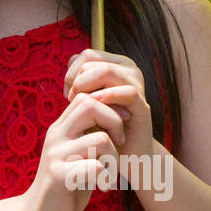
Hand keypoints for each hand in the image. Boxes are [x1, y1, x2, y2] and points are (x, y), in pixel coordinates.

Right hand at [23, 91, 122, 210]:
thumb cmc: (65, 188)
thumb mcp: (77, 156)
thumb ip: (89, 136)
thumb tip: (115, 115)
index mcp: (61, 129)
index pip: (86, 98)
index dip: (109, 109)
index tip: (119, 131)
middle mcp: (56, 136)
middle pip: (90, 106)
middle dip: (114, 123)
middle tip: (119, 146)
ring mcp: (55, 155)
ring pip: (100, 139)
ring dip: (114, 159)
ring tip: (109, 175)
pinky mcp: (58, 176)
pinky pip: (94, 166)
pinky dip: (105, 176)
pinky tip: (102, 187)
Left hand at [63, 49, 154, 180]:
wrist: (123, 155)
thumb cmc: (101, 127)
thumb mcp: (85, 103)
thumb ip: (78, 84)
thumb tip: (70, 70)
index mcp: (115, 65)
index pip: (86, 55)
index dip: (71, 73)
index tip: (68, 96)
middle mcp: (128, 70)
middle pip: (92, 61)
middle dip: (76, 82)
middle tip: (73, 103)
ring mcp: (137, 85)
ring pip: (106, 71)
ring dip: (86, 87)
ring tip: (82, 106)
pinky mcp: (142, 104)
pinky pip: (126, 92)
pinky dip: (106, 97)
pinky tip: (95, 106)